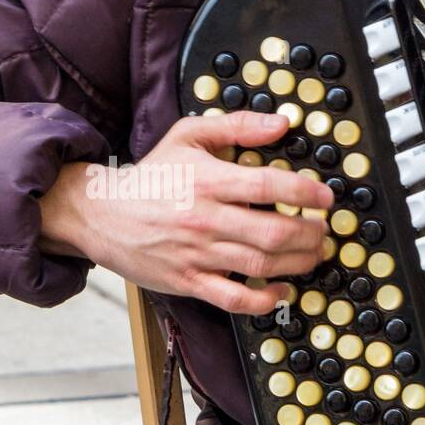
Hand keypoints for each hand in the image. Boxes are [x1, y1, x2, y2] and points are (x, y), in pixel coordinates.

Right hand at [41, 112, 332, 313]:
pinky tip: (281, 291)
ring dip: (298, 263)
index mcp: (208, 181)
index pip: (268, 185)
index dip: (305, 193)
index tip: (325, 198)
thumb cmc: (152, 176)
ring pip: (260, 265)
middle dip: (310, 234)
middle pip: (273, 232)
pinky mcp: (189, 281)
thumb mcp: (189, 136)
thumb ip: (237, 126)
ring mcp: (197, 254)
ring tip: (314, 255)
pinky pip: (234, 299)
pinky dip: (263, 301)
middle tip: (324, 231)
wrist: (99, 212)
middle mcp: (205, 219)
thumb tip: (281, 123)